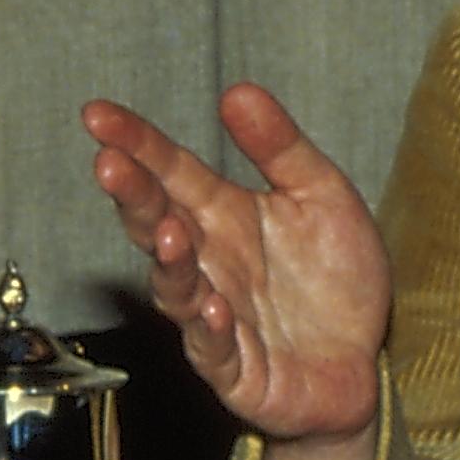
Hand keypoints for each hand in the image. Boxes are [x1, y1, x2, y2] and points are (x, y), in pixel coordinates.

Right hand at [83, 85, 390, 459]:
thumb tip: (238, 91)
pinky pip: (214, 349)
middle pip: (157, 223)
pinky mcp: (235, 369)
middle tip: (110, 165)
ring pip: (175, 287)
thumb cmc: (334, 281)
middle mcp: (208, 262)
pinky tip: (213, 305)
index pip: (169, 171)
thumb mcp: (322, 196)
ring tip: (168, 231)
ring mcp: (213, 316)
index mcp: (223, 215)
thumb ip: (280, 147)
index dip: (134, 143)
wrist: (361, 365)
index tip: (98, 114)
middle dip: (132, 196)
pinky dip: (210, 328)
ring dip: (168, 261)